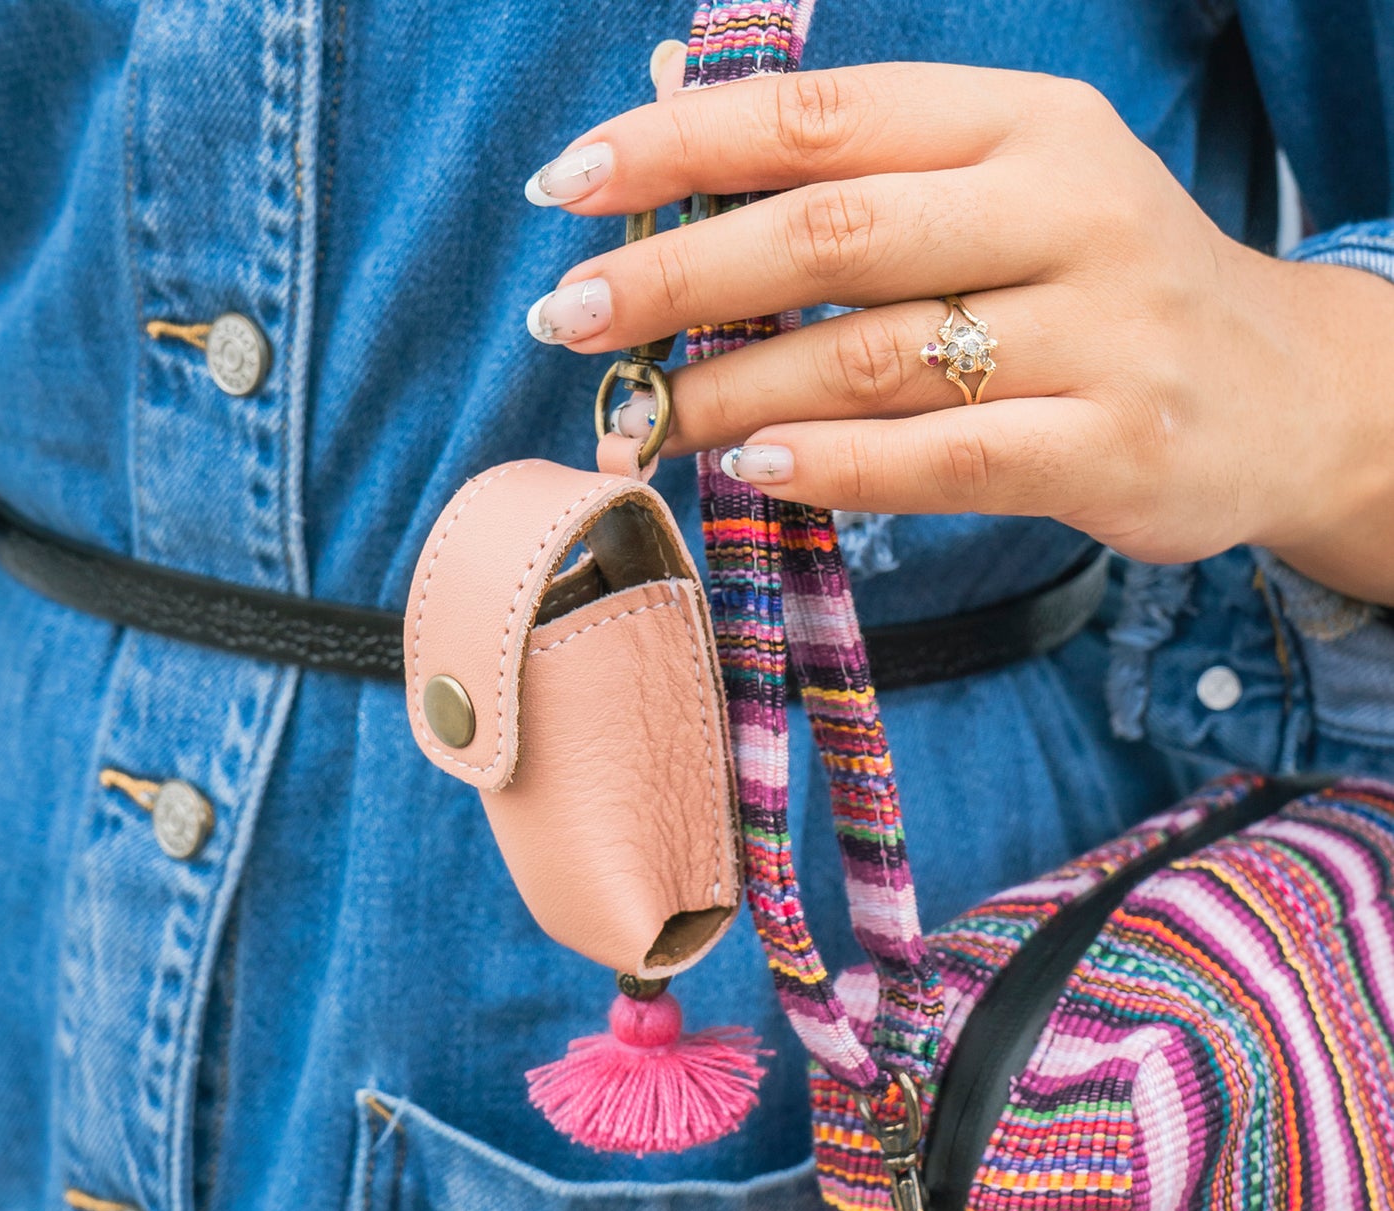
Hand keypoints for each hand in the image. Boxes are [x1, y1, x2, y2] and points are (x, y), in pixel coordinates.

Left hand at [524, 61, 1393, 600]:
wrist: (1282, 390)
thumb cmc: (1100, 288)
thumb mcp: (1002, 190)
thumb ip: (851, 162)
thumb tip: (666, 103)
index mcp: (1022, 123)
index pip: (822, 116)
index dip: (681, 146)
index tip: (568, 186)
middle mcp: (1068, 206)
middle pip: (834, 233)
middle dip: (680, 275)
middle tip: (571, 320)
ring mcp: (1101, 329)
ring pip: (877, 356)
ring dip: (736, 390)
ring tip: (647, 416)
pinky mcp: (1114, 443)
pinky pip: (946, 456)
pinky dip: (837, 465)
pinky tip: (755, 468)